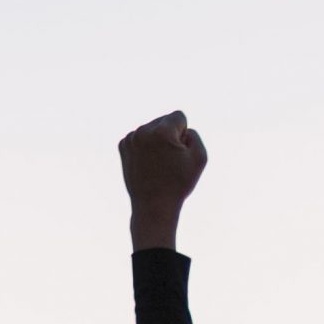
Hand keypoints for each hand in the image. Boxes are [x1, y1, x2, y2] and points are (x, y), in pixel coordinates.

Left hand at [119, 110, 206, 251]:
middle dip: (169, 136)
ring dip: (157, 141)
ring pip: (151, 129)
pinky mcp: (123, 146)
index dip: (184, 134)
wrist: (153, 207)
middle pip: (164, 120)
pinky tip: (148, 164)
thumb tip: (182, 129)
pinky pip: (139, 138)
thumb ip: (195, 135)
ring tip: (158, 164)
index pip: (179, 116)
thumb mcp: (200, 159)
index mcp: (162, 131)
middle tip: (169, 162)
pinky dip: (145, 147)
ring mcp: (131, 138)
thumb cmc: (178, 185)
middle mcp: (144, 130)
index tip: (179, 153)